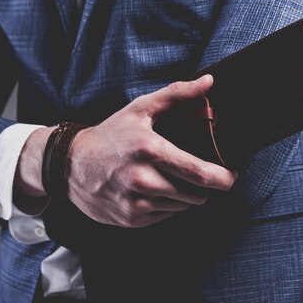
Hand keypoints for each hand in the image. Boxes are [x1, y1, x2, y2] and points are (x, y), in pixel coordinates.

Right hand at [65, 75, 237, 227]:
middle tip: (192, 170)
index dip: (225, 177)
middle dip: (201, 184)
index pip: (201, 173)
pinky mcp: (131, 220)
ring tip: (165, 176)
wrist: (69, 165)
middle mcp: (143, 181)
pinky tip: (150, 189)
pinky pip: (165, 216)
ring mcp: (136, 204)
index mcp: (150, 151)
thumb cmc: (109, 135)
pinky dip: (164, 204)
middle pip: (196, 194)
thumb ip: (177, 94)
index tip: (233, 173)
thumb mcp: (140, 109)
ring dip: (182, 194)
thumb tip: (209, 82)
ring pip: (182, 206)